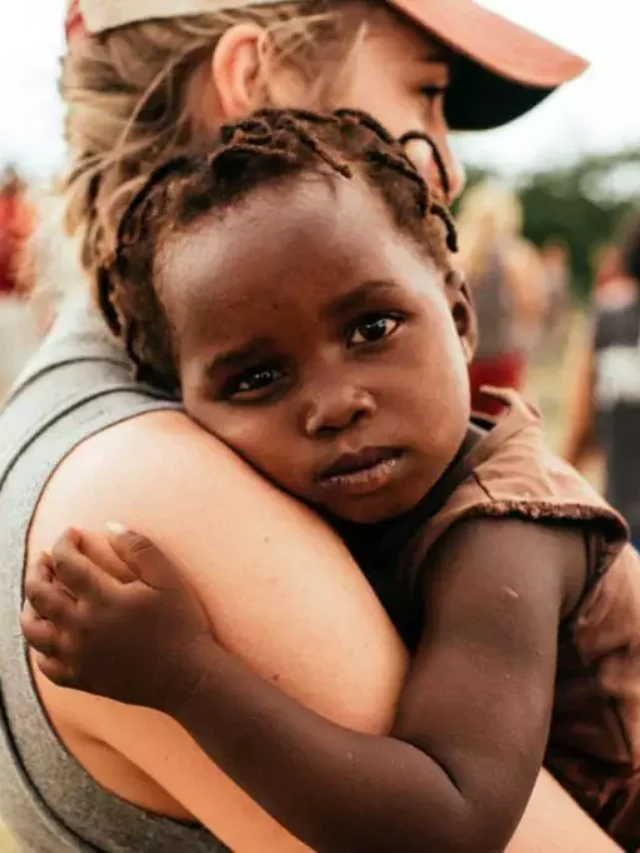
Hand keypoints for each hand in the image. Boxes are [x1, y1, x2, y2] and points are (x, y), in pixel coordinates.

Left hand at [21, 526, 212, 711]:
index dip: (63, 542)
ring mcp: (77, 656)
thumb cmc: (181, 624)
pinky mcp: (80, 679)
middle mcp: (82, 628)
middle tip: (46, 558)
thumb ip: (138, 548)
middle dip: (38, 568)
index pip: (66, 563)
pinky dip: (41, 645)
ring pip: (33, 629)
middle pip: (39, 593)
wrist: (187, 676)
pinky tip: (51, 632)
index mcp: (103, 600)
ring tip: (41, 592)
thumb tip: (110, 525)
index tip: (71, 533)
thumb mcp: (168, 578)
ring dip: (30, 605)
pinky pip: (45, 664)